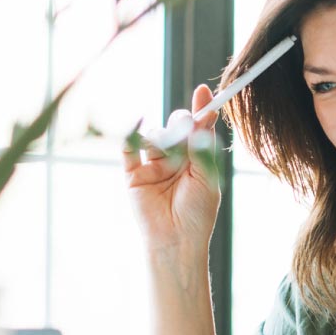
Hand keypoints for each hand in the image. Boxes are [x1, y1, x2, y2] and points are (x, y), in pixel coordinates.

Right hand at [123, 84, 221, 258]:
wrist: (176, 241)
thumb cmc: (197, 213)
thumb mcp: (207, 176)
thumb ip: (202, 146)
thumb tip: (204, 114)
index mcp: (196, 160)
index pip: (198, 129)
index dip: (201, 110)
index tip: (205, 93)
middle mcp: (175, 161)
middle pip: (175, 128)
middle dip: (181, 124)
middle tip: (185, 129)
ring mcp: (153, 167)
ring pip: (155, 137)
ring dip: (162, 138)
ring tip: (169, 153)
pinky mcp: (134, 175)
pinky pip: (129, 150)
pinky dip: (131, 135)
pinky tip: (138, 124)